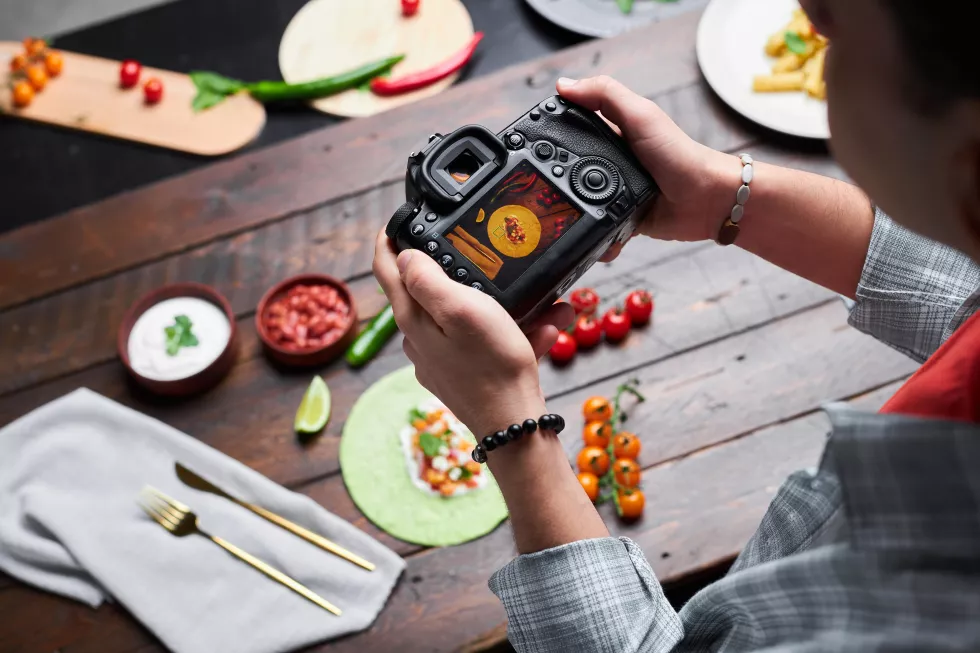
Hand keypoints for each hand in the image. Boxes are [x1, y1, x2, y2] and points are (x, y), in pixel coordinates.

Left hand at [373, 231, 574, 437]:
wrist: (515, 424)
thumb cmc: (492, 365)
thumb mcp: (461, 309)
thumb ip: (427, 280)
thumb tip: (404, 255)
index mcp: (412, 318)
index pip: (386, 268)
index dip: (389, 238)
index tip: (400, 218)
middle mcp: (419, 338)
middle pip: (429, 290)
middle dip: (465, 272)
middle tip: (494, 260)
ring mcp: (441, 358)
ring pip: (467, 316)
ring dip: (503, 307)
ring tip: (544, 308)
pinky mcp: (463, 374)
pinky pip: (486, 341)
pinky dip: (514, 333)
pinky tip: (545, 332)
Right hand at [557, 76, 739, 245]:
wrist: (706, 200)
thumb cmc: (679, 154)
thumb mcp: (640, 116)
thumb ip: (605, 95)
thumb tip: (564, 86)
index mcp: (613, 134)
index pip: (574, 128)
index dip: (553, 133)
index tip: (532, 143)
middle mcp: (611, 163)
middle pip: (570, 170)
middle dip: (556, 183)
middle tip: (540, 192)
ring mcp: (615, 193)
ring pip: (581, 204)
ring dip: (573, 214)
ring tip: (563, 220)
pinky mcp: (621, 219)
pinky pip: (598, 230)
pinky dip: (594, 237)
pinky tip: (592, 237)